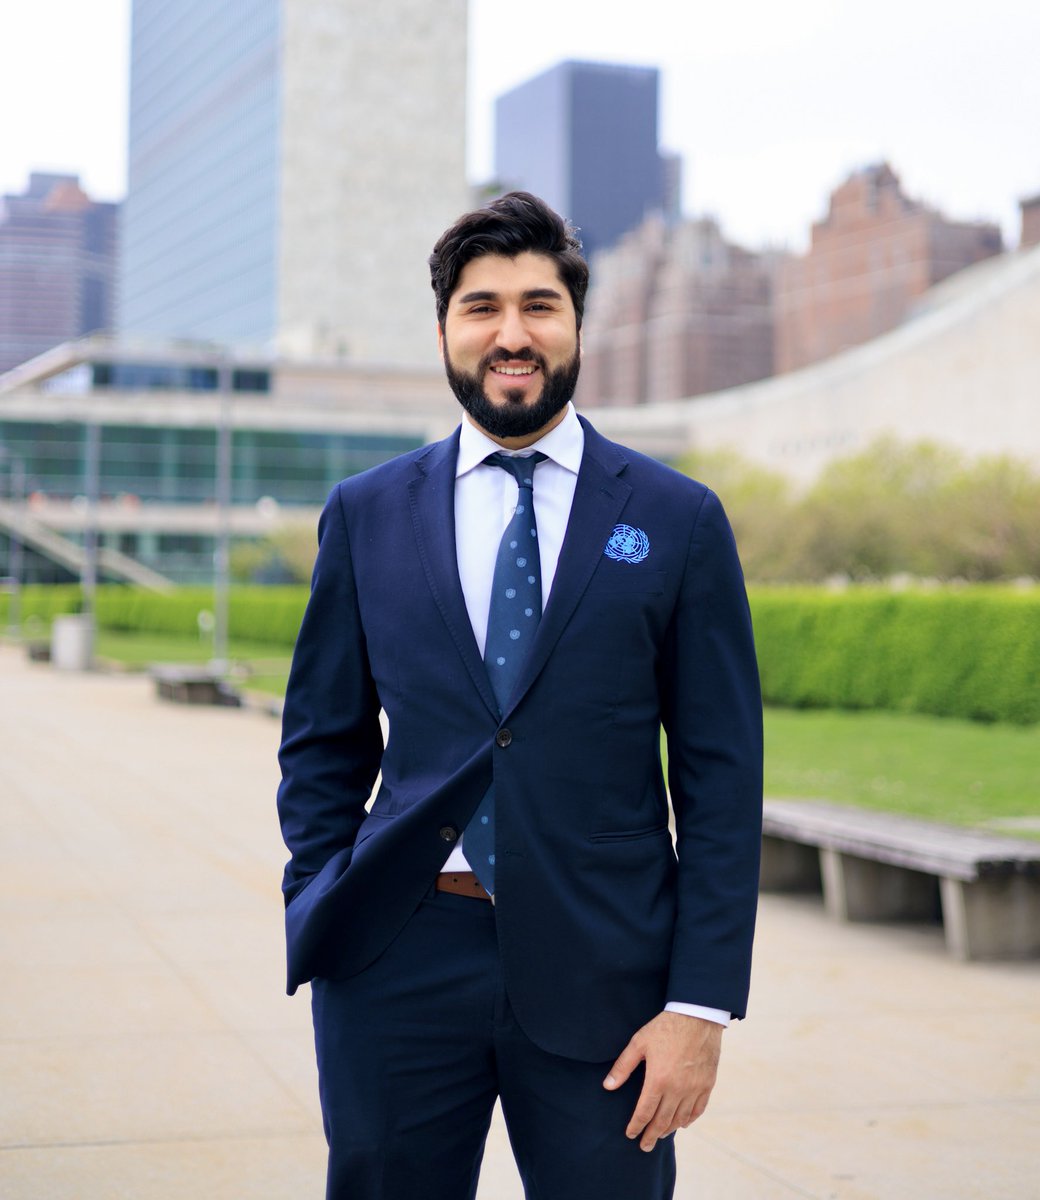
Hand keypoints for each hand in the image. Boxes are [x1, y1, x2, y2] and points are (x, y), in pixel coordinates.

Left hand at [603, 1011, 722, 1151]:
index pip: (644, 1112)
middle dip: (651, 1136)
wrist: (697, 1016)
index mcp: (658, 1080)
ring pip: (680, 1119)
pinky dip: (689, 1120)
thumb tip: (608, 1086)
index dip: (636, 1126)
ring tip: (660, 1135)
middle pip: (662, 1121)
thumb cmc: (665, 1027)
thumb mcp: (639, 1043)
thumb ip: (623, 1067)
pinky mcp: (707, 1084)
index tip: (630, 1134)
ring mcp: (694, 1088)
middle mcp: (677, 1089)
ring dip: (669, 1130)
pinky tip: (682, 1124)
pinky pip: (698, 1110)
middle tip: (644, 1146)